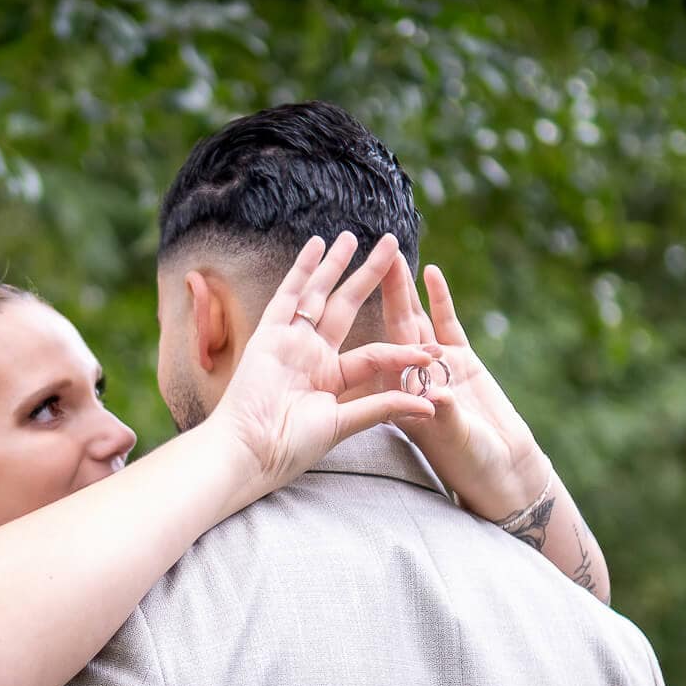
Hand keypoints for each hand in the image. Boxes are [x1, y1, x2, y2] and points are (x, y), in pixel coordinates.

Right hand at [210, 231, 439, 492]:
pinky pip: (289, 296)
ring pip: (318, 294)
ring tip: (353, 235)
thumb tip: (430, 405)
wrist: (249, 450)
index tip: (436, 350)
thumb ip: (383, 407)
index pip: (376, 354)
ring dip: (336, 265)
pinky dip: (302, 271)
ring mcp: (290, 343)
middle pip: (346, 306)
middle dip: (369, 275)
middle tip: (392, 245)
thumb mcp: (345, 424)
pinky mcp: (269, 336)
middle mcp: (312, 356)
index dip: (406, 351)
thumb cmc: (291, 446)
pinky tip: (317, 245)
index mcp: (332, 381)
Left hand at [380, 253, 549, 519]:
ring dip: (403, 288)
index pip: (374, 352)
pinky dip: (439, 300)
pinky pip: (447, 324)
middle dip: (380, 291)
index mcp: (397, 396)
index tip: (345, 296)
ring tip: (392, 255)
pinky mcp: (462, 360)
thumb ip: (447, 416)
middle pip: (390, 326)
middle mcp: (411, 377)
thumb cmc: (471, 463)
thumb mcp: (457, 439)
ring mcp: (437, 365)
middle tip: (366, 256)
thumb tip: (437, 395)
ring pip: (415, 319)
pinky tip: (431, 273)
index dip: (364, 325)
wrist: (503, 467)